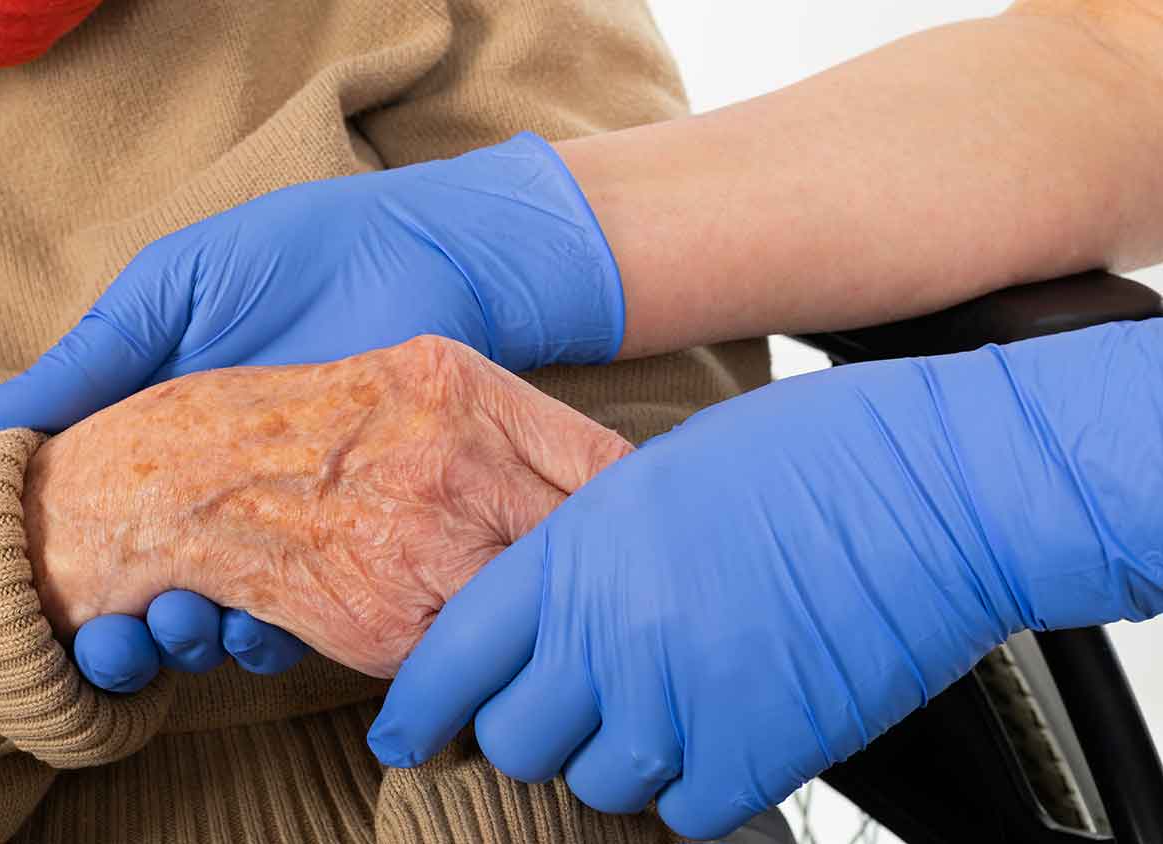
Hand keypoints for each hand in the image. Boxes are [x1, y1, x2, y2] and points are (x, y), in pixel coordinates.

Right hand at [0, 132, 621, 686]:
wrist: (427, 259)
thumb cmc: (293, 256)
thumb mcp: (176, 288)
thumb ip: (96, 354)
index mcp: (155, 439)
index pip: (90, 522)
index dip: (57, 570)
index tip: (35, 601)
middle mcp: (210, 492)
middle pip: (142, 589)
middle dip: (119, 632)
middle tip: (117, 636)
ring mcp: (280, 522)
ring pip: (212, 614)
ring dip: (187, 640)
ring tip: (183, 627)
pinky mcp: (349, 540)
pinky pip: (301, 613)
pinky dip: (272, 633)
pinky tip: (256, 627)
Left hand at [368, 321, 1162, 839]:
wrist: (933, 488)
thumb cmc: (800, 460)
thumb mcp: (650, 480)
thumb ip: (580, 557)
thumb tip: (543, 620)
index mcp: (573, 553)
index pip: (453, 655)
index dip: (416, 707)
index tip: (403, 734)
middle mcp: (612, 635)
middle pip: (514, 738)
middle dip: (523, 732)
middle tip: (555, 713)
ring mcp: (684, 701)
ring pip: (594, 783)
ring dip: (609, 760)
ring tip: (652, 712)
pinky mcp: (759, 751)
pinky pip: (682, 810)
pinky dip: (686, 787)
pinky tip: (712, 735)